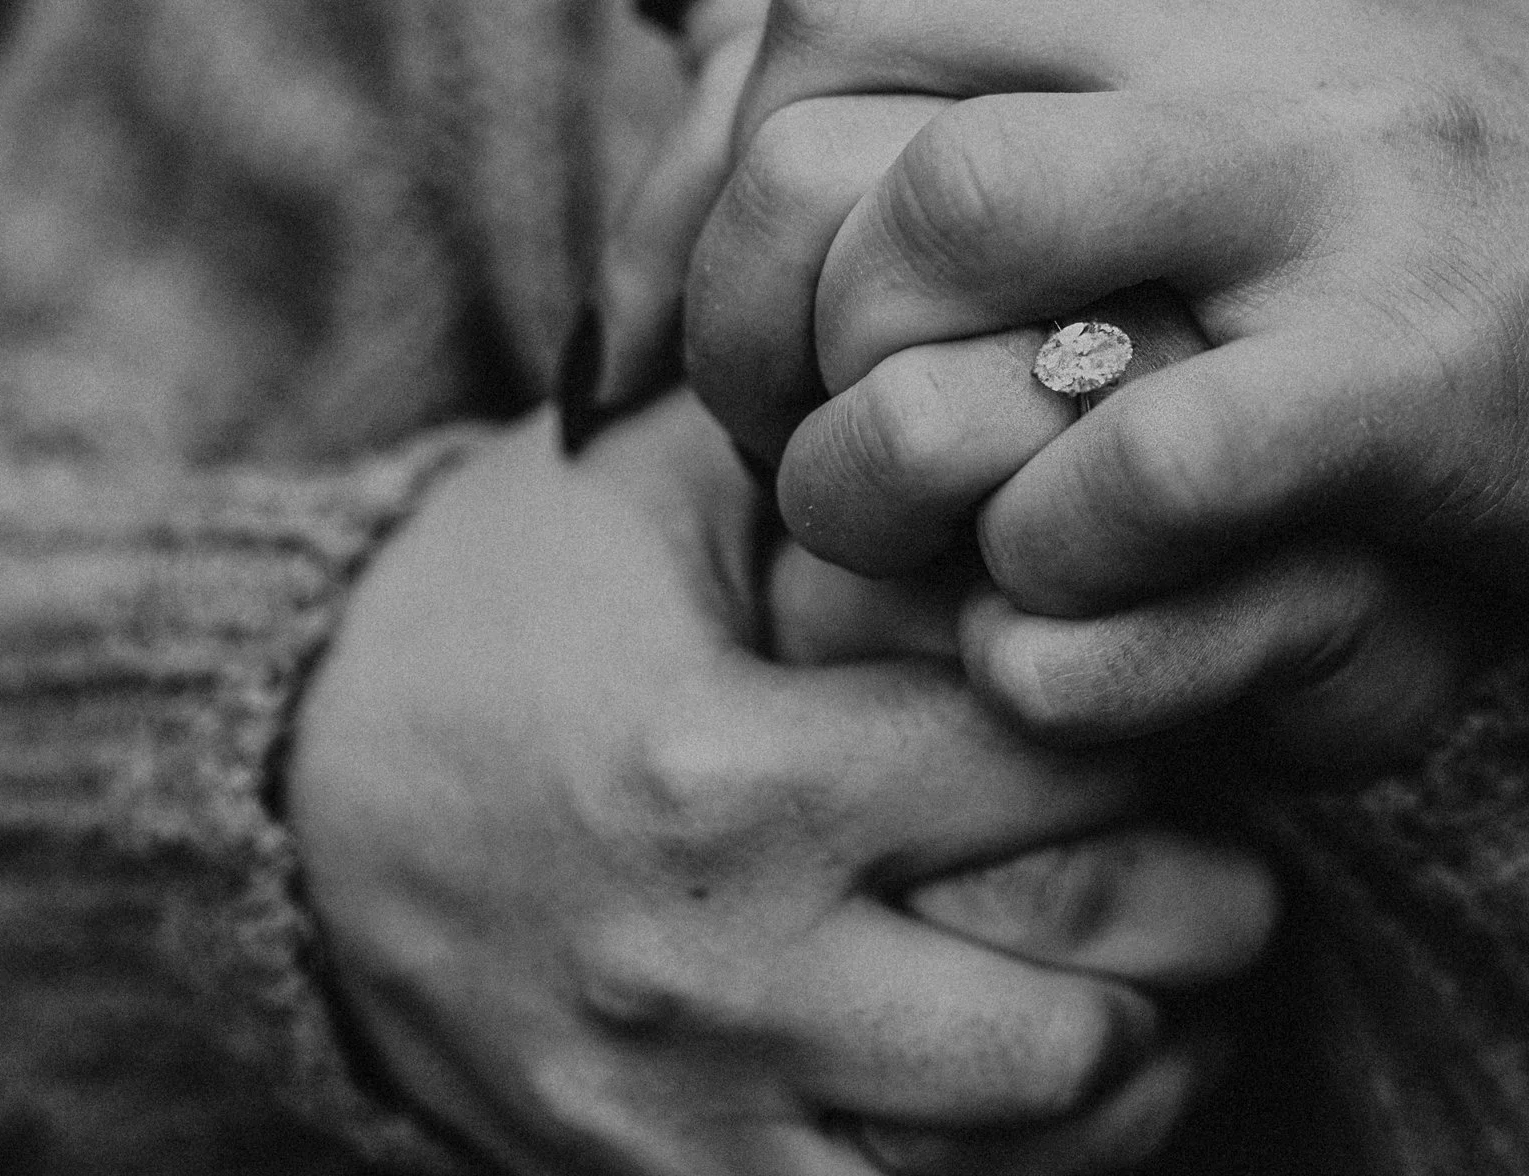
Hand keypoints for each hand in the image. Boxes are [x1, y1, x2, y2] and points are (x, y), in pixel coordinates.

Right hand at [291, 396, 1274, 1175]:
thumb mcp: (641, 486)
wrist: (288, 811)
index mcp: (728, 776)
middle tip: (1240, 860)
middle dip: (1207, 922)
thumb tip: (1045, 425)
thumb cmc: (493, 615)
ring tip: (1178, 972)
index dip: (1163, 723)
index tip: (1197, 689)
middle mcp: (728, 975)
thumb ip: (836, 448)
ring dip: (1146, 1057)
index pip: (1048, 769)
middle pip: (1080, 993)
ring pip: (1029, 1141)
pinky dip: (1027, 1163)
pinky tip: (1062, 1076)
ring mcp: (699, 1117)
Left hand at [684, 0, 1528, 626]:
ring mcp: (1351, 161)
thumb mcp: (1256, 55)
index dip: (709, 164)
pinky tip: (1064, 588)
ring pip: (948, 219)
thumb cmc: (1478, 211)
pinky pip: (1139, 451)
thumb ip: (1030, 43)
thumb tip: (729, 72)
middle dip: (738, 297)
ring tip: (895, 521)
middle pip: (829, 77)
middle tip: (780, 443)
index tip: (713, 328)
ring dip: (861, 419)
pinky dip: (1047, 550)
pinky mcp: (1433, 357)